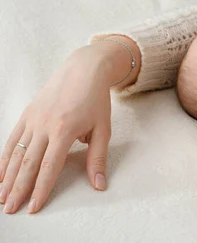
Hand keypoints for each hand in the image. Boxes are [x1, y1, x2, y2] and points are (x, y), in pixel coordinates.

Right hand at [0, 46, 113, 213]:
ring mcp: (33, 119)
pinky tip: (0, 174)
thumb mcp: (104, 129)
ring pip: (16, 153)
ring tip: (2, 197)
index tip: (34, 207)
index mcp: (65, 130)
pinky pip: (12, 140)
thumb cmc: (96, 101)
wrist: (84, 71)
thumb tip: (99, 184)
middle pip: (28, 163)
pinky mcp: (27, 114)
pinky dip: (4, 158)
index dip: (41, 189)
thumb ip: (98, 158)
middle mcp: (44, 125)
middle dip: (19, 189)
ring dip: (8, 177)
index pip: (49, 166)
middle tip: (12, 209)